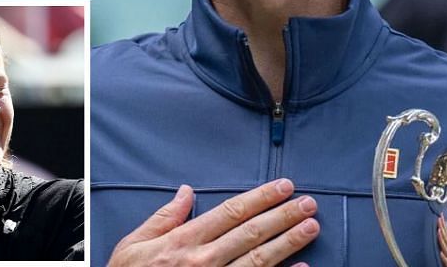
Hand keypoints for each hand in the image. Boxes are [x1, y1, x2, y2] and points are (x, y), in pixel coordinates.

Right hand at [109, 179, 318, 266]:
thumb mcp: (134, 245)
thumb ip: (163, 218)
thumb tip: (186, 192)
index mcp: (183, 241)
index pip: (230, 213)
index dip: (260, 198)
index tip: (282, 187)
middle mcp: (204, 261)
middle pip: (251, 233)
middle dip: (283, 215)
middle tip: (309, 203)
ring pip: (260, 260)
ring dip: (289, 242)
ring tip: (311, 227)